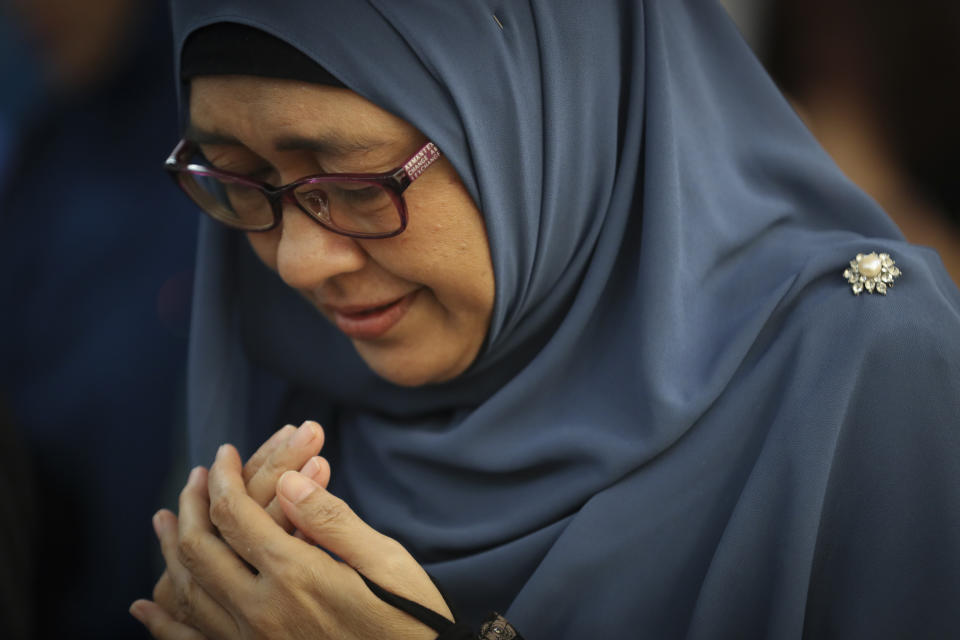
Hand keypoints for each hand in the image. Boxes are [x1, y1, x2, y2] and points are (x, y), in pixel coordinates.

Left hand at [131, 445, 450, 639]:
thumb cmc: (408, 618)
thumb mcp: (386, 560)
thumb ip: (332, 521)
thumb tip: (289, 481)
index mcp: (296, 576)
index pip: (236, 514)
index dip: (223, 477)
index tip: (223, 453)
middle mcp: (263, 610)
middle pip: (201, 548)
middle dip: (192, 504)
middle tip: (196, 475)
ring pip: (189, 590)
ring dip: (171, 548)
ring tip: (164, 518)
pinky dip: (163, 622)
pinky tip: (146, 605)